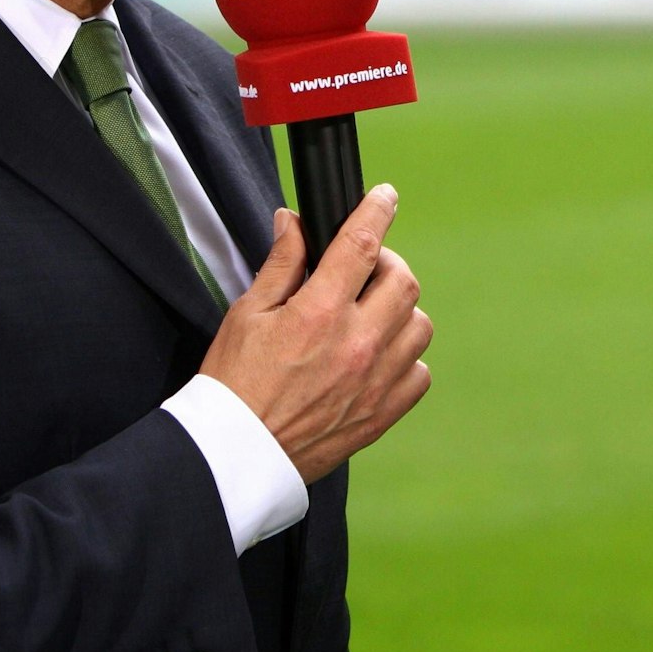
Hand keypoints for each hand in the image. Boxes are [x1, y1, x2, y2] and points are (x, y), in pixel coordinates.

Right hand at [200, 184, 433, 482]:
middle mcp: (356, 344)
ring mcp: (375, 381)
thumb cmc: (233, 383)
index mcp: (319, 313)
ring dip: (399, 311)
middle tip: (364, 269)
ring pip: (419, 325)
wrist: (236, 455)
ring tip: (370, 315)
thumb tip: (294, 221)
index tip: (385, 196)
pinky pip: (419, 373)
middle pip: (403, 281)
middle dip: (387, 264)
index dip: (377, 211)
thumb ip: (281, 264)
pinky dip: (405, 359)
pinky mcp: (382, 414)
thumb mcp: (247, 314)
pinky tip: (377, 357)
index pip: (363, 244)